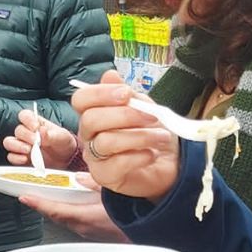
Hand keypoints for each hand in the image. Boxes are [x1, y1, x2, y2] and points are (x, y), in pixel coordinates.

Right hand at [4, 109, 79, 169]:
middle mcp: (26, 133)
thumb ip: (51, 134)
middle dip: (26, 136)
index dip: (27, 120)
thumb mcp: (62, 136)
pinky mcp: (21, 158)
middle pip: (17, 130)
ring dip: (17, 146)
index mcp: (35, 123)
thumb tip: (41, 131)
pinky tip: (25, 159)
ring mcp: (22, 146)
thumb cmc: (63, 143)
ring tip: (29, 150)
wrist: (67, 159)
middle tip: (36, 142)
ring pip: (9, 142)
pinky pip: (11, 157)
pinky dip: (16, 158)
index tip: (36, 127)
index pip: (24, 115)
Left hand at [17, 186, 125, 241]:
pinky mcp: (94, 232)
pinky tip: (66, 204)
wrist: (149, 230)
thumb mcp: (115, 192)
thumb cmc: (134, 212)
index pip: (55, 210)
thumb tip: (78, 178)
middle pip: (56, 215)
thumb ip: (94, 183)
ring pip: (64, 219)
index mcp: (86, 217)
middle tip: (29, 193)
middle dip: (42, 205)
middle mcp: (83, 227)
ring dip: (53, 208)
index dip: (38, 203)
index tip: (24, 196)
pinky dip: (65, 212)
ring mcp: (88, 232)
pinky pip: (74, 221)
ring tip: (42, 197)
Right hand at [76, 70, 179, 201]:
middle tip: (152, 117)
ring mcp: (94, 157)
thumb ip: (127, 94)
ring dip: (139, 136)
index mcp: (94, 113)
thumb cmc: (152, 132)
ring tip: (161, 137)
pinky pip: (116, 163)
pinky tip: (152, 154)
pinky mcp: (105, 176)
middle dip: (125, 115)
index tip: (126, 93)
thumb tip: (110, 75)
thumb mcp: (144, 107)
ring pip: (106, 141)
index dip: (100, 93)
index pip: (81, 99)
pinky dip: (139, 156)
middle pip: (91, 120)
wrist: (171, 163)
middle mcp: (89, 135)